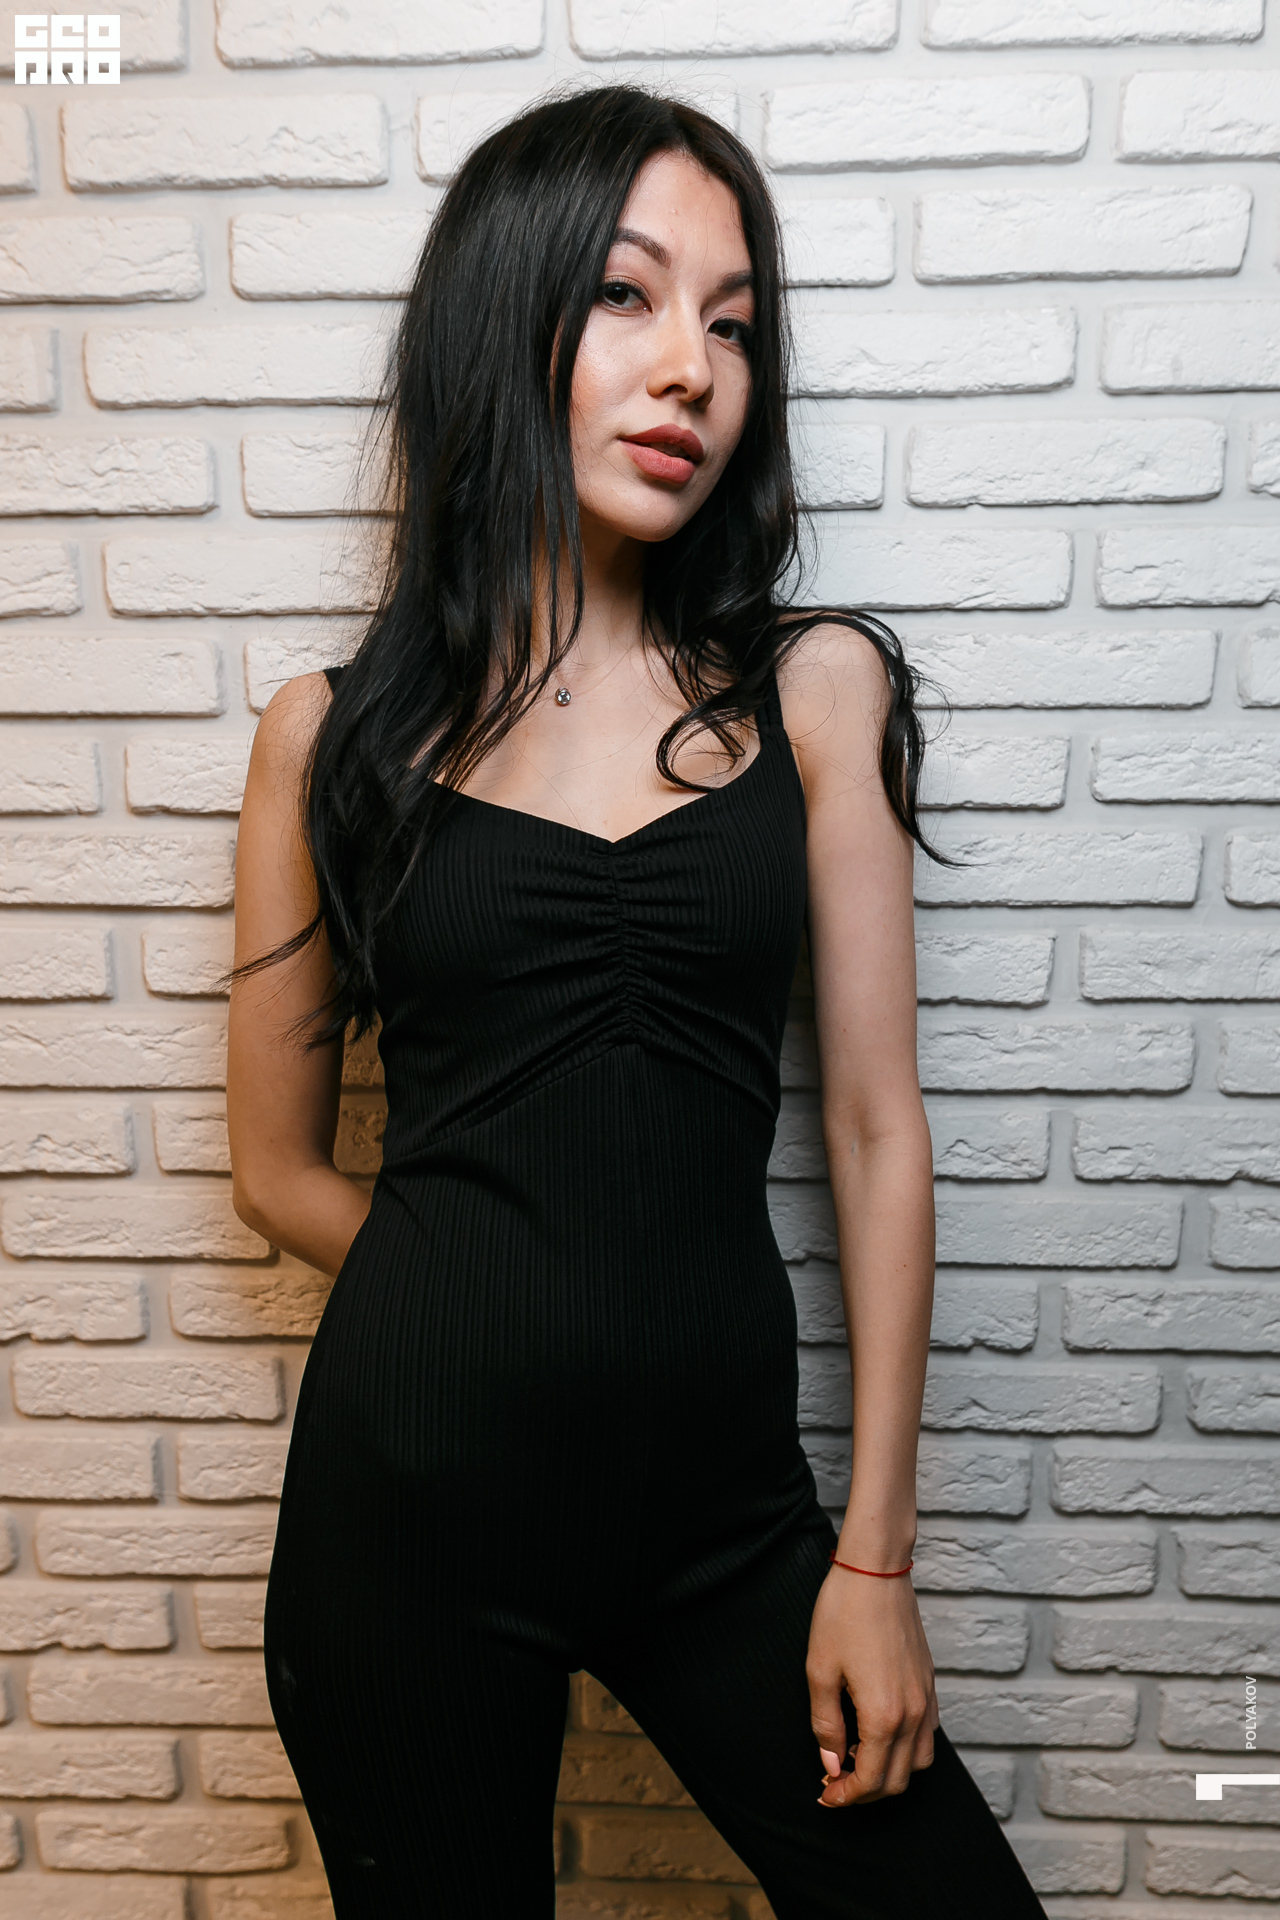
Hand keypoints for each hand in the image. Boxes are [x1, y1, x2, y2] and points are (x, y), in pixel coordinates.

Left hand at [805, 1565, 938, 1806]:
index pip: (871, 1780)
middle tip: (835, 1784)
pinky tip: (879, 1734)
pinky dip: (907, 1750)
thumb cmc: (843, 1614)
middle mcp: (913, 1713)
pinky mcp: (930, 1683)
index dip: (846, 1796)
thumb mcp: (820, 1671)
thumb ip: (826, 1725)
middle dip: (866, 1792)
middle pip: (897, 1780)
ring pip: (920, 1762)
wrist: (876, 1570)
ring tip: (857, 1759)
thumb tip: (832, 1765)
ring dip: (890, 1773)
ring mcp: (926, 1698)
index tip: (825, 1794)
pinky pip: (928, 1735)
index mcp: (884, 1715)